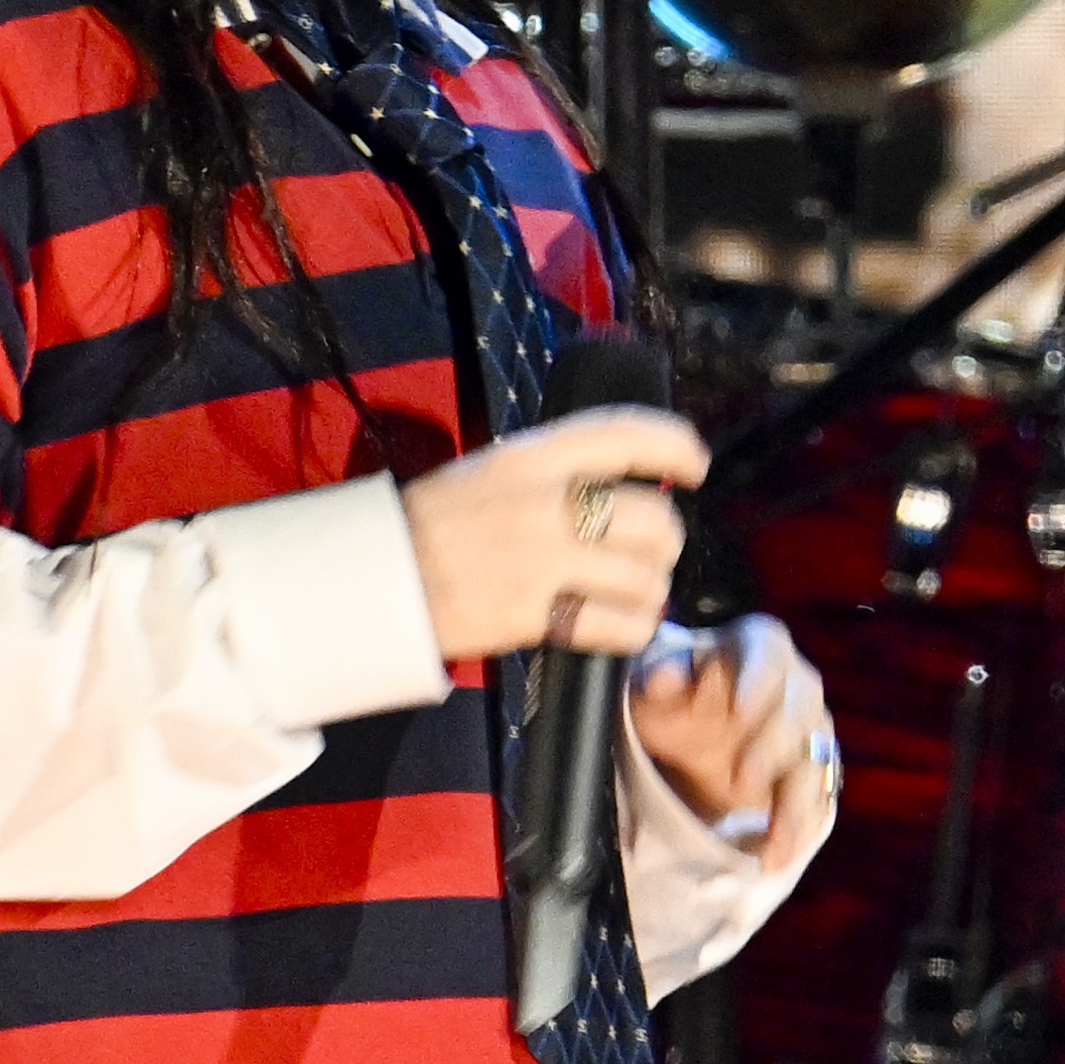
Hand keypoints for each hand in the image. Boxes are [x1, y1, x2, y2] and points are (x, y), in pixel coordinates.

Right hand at [400, 406, 708, 662]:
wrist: (368, 580)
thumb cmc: (432, 525)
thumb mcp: (491, 471)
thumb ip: (557, 472)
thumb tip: (631, 482)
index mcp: (531, 455)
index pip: (627, 434)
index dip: (676, 446)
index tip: (696, 466)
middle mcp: (541, 502)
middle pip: (655, 519)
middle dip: (665, 542)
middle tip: (649, 554)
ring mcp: (538, 562)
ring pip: (647, 578)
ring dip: (651, 591)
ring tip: (630, 594)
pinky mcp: (530, 617)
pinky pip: (620, 626)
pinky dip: (632, 629)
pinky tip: (619, 625)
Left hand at [629, 613, 836, 875]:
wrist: (693, 732)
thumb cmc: (676, 697)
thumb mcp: (655, 686)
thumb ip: (660, 677)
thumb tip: (664, 674)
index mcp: (760, 649)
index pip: (767, 656)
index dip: (757, 681)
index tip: (739, 710)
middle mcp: (796, 685)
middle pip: (801, 710)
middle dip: (773, 748)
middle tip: (742, 782)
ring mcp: (810, 731)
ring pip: (815, 761)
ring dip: (796, 803)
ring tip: (774, 842)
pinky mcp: (810, 773)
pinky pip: (815, 800)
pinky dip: (798, 830)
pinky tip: (777, 857)